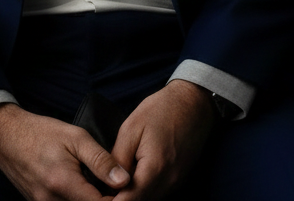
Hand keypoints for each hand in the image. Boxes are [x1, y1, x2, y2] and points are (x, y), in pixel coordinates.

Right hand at [0, 102, 130, 200]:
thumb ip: (101, 159)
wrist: (7, 137)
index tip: (126, 189)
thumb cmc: (42, 133)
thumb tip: (124, 180)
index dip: (118, 200)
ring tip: (99, 187)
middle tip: (113, 188)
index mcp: (63, 183)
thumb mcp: (76, 137)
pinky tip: (84, 190)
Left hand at [108, 80, 215, 199]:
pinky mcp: (180, 180)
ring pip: (150, 200)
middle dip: (122, 198)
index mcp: (155, 169)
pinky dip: (146, 189)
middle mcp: (169, 182)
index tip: (101, 194)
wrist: (193, 102)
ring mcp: (177, 183)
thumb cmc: (161, 110)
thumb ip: (118, 159)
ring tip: (120, 178)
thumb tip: (107, 182)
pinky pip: (159, 193)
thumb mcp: (131, 129)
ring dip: (134, 194)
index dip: (112, 200)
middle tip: (107, 186)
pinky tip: (137, 174)